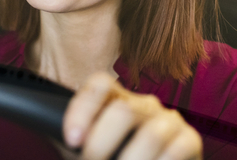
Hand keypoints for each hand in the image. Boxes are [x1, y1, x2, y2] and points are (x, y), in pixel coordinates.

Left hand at [63, 72, 201, 159]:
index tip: (72, 141)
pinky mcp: (190, 139)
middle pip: (122, 111)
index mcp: (115, 101)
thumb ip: (71, 140)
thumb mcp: (89, 151)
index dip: (82, 110)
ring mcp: (168, 120)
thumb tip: (47, 128)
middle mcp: (143, 104)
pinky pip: (175, 150)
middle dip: (101, 147)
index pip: (99, 85)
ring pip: (150, 134)